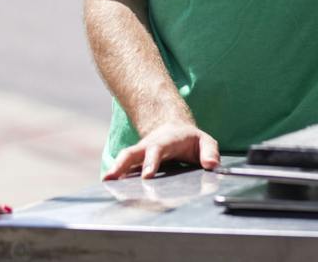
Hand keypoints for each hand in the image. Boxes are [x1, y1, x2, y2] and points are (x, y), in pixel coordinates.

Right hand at [102, 120, 219, 178]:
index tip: (147, 176)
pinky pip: (123, 168)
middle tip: (113, 179)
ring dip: (115, 169)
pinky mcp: (135, 162)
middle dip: (122, 164)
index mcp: (166, 141)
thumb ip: (210, 152)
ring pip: (124, 158)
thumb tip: (212, 165)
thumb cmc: (190, 140)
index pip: (157, 150)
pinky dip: (115, 177)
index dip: (151, 161)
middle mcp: (149, 146)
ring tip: (105, 182)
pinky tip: (108, 189)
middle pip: (133, 152)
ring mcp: (140, 153)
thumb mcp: (205, 141)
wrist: (174, 128)